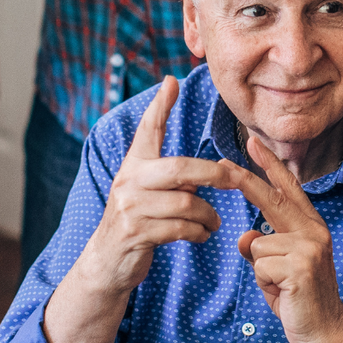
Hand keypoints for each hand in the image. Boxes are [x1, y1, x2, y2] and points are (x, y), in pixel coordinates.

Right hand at [74, 77, 237, 295]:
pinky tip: (200, 234)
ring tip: (213, 222)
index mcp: (134, 165)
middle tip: (235, 180)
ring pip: (186, 204)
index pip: (148, 130)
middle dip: (214, 174)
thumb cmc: (138, 220)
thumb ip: (170, 176)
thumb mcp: (146, 190)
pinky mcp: (135, 233)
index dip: (160, 106)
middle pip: (180, 169)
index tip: (171, 81)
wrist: (107, 261)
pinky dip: (199, 232)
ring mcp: (130, 207)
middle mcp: (129, 181)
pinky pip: (180, 229)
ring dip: (208, 215)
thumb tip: (212, 170)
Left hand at [221, 135, 342, 342]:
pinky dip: (265, 282)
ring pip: (258, 243)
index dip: (270, 165)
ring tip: (281, 287)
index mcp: (310, 228)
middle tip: (220, 166)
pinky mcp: (301, 266)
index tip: (252, 143)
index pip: (289, 190)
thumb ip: (262, 249)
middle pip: (273, 198)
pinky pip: (260, 264)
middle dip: (244, 181)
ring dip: (261, 269)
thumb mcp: (276, 271)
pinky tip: (285, 293)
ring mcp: (310, 247)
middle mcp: (313, 231)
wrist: (327, 333)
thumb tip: (245, 236)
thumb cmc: (300, 301)